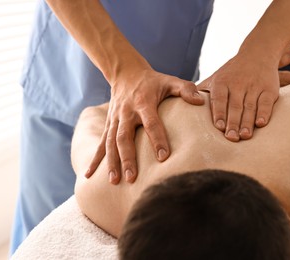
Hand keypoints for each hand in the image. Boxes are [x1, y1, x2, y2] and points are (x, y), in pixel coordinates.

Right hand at [85, 68, 203, 183]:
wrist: (126, 73)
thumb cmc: (153, 81)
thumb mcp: (170, 81)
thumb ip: (186, 89)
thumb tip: (200, 102)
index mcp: (143, 103)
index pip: (151, 122)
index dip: (157, 139)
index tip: (164, 157)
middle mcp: (126, 113)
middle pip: (125, 137)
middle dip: (127, 158)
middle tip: (131, 178)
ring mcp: (115, 119)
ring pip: (110, 143)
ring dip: (111, 162)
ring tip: (114, 181)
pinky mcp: (108, 124)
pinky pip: (100, 143)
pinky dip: (94, 160)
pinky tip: (89, 176)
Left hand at [197, 52, 279, 140]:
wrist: (258, 53)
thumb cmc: (231, 73)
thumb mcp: (215, 78)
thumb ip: (203, 92)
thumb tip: (183, 108)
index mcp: (222, 82)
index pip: (219, 99)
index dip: (219, 113)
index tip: (218, 127)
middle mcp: (238, 84)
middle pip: (235, 106)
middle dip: (233, 122)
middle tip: (231, 138)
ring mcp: (254, 86)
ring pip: (250, 106)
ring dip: (247, 122)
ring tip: (244, 136)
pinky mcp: (269, 89)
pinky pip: (266, 103)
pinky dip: (264, 113)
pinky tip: (260, 124)